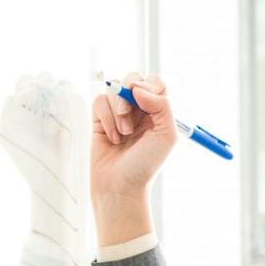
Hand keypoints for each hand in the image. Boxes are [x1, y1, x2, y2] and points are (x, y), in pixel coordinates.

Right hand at [90, 73, 177, 241]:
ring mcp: (119, 113)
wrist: (119, 186)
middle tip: (128, 117)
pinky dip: (105, 118)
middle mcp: (140, 110)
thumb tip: (138, 88)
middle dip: (128, 96)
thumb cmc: (145, 165)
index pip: (155, 82)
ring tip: (122, 134)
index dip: (148, 85)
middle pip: (133, 79)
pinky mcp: (100, 119)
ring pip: (113, 89)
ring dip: (117, 110)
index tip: (142, 100)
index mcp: (159, 112)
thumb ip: (161, 106)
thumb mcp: (166, 136)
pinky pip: (98, 101)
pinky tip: (111, 137)